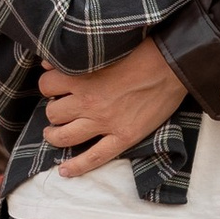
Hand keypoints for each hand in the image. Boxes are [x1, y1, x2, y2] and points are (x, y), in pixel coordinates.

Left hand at [40, 35, 186, 173]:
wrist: (172, 65)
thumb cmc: (141, 50)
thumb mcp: (104, 47)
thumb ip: (74, 57)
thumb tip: (48, 64)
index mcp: (82, 77)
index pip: (47, 85)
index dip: (49, 86)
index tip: (56, 87)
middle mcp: (88, 102)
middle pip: (53, 113)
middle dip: (53, 112)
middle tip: (61, 109)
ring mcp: (105, 123)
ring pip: (65, 137)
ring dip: (55, 137)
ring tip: (54, 134)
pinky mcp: (122, 137)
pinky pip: (94, 158)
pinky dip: (77, 167)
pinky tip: (64, 171)